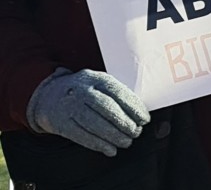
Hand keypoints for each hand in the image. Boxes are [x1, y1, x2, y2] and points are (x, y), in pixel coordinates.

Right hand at [26, 68, 149, 156]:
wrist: (48, 96)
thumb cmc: (83, 91)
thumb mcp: (99, 84)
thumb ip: (116, 94)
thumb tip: (139, 113)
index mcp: (96, 78)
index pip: (118, 93)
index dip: (134, 108)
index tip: (144, 119)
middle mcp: (81, 91)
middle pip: (107, 109)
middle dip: (125, 123)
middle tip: (136, 132)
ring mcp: (70, 107)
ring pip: (95, 124)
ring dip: (114, 136)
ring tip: (126, 142)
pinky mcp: (61, 123)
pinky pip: (82, 136)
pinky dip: (98, 145)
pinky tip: (110, 149)